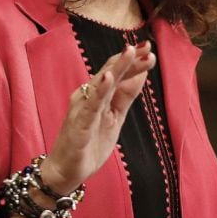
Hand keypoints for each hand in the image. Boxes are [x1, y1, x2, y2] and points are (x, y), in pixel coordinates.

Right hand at [41, 41, 154, 193]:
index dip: (134, 60)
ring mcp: (83, 109)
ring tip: (130, 52)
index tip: (150, 48)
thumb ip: (126, 96)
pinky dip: (99, 91)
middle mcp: (87, 96)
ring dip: (117, 67)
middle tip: (147, 46)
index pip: (117, 72)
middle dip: (129, 59)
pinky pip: (91, 105)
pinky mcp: (79, 124)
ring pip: (102, 84)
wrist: (66, 171)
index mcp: (98, 94)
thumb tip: (141, 74)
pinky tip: (108, 78)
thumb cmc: (90, 142)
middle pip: (110, 72)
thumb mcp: (115, 117)